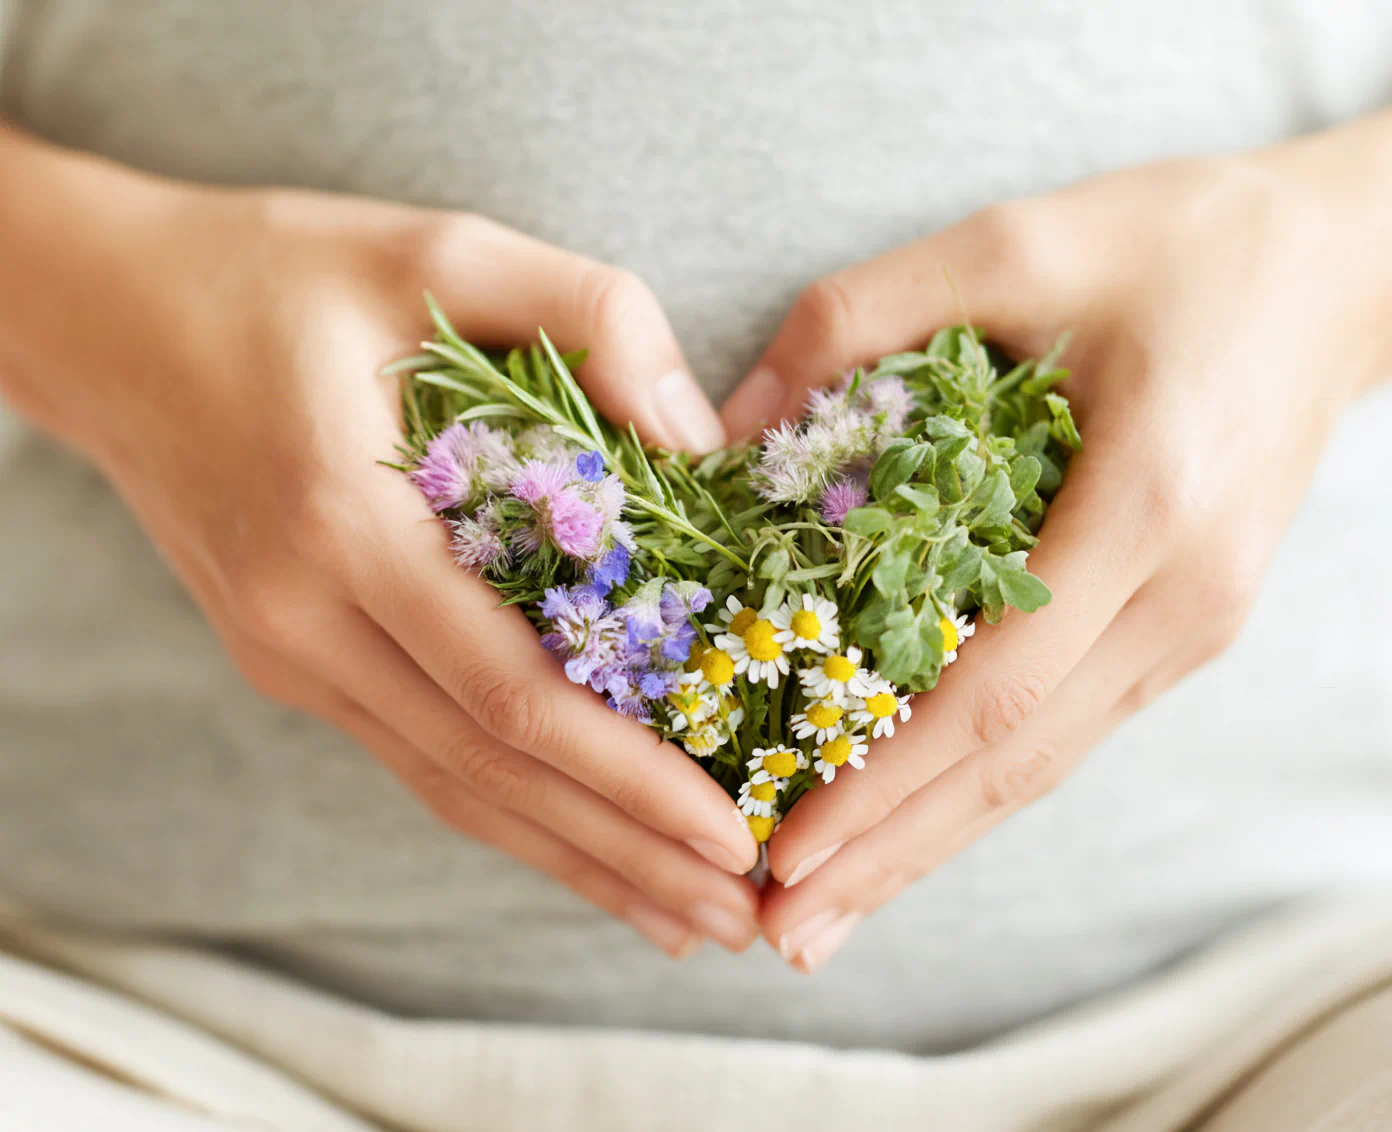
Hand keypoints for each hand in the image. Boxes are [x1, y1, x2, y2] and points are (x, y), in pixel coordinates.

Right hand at [0, 126, 758, 956]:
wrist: (105, 314)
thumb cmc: (275, 272)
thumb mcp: (438, 248)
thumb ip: (587, 316)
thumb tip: (702, 438)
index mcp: (344, 525)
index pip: (509, 695)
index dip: (627, 779)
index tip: (730, 834)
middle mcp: (308, 620)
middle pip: (489, 774)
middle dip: (623, 854)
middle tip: (743, 920)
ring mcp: (290, 653)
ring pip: (452, 788)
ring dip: (574, 859)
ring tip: (683, 916)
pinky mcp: (292, 657)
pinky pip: (418, 754)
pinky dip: (509, 812)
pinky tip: (576, 846)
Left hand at [721, 111, 1391, 970]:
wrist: (1336, 268)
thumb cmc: (1182, 245)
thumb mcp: (1013, 241)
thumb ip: (856, 319)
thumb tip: (726, 429)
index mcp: (1148, 510)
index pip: (996, 689)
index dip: (884, 781)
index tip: (786, 846)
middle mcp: (1181, 599)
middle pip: (1016, 764)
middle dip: (891, 855)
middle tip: (780, 935)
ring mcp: (1191, 627)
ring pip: (1042, 767)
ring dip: (929, 844)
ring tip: (827, 916)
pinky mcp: (1178, 625)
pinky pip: (1064, 728)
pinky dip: (977, 788)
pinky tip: (914, 824)